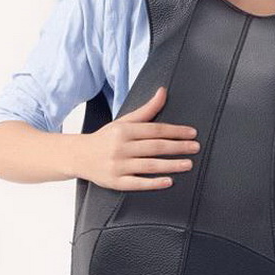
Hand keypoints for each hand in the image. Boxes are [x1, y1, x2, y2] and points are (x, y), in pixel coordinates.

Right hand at [77, 86, 199, 190]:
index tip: (192, 133)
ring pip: (149, 165)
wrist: (78, 156)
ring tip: (188, 164)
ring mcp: (118, 166)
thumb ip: (147, 110)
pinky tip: (168, 181)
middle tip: (196, 147)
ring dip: (170, 165)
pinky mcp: (115, 182)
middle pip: (154, 147)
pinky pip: (137, 183)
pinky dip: (153, 183)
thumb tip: (163, 91)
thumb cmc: (106, 138)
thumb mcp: (124, 122)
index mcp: (124, 131)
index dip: (175, 131)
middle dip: (177, 147)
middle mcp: (120, 147)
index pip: (155, 130)